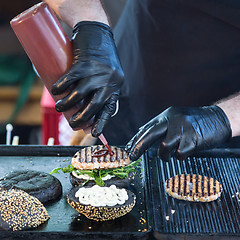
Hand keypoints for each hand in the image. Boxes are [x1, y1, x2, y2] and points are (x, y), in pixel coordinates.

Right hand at [51, 21, 123, 136]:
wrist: (96, 30)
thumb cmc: (99, 57)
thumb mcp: (105, 75)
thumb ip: (98, 90)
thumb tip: (84, 111)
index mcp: (115, 87)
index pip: (109, 109)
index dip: (101, 123)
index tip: (94, 134)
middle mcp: (109, 81)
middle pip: (94, 106)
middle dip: (81, 119)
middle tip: (71, 123)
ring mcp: (98, 71)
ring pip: (81, 94)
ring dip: (67, 104)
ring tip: (59, 107)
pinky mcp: (86, 61)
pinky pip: (72, 78)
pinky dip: (61, 86)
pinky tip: (55, 90)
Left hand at [125, 106, 231, 160]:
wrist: (217, 118)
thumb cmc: (194, 122)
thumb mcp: (174, 119)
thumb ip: (159, 126)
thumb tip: (140, 132)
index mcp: (167, 115)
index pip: (147, 128)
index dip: (136, 139)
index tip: (128, 148)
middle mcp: (173, 120)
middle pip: (151, 133)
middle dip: (139, 146)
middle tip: (132, 156)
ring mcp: (183, 128)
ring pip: (164, 145)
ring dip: (163, 155)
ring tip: (167, 156)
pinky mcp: (193, 138)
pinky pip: (180, 153)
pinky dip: (179, 156)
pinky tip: (183, 153)